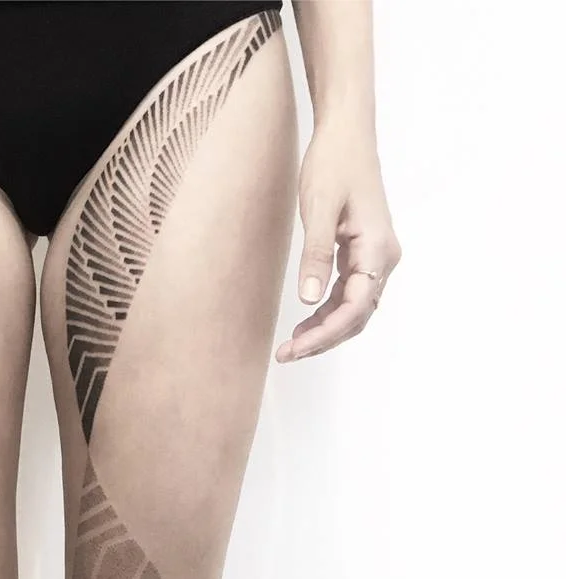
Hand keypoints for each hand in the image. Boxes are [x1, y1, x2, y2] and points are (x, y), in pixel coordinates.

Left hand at [276, 126, 400, 362]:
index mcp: (378, 250)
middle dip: (323, 339)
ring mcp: (376, 257)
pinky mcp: (363, 253)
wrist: (346, 132)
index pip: (355, 307)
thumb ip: (316, 255)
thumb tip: (308, 300)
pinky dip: (327, 311)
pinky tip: (305, 320)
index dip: (325, 334)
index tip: (295, 349)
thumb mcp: (319, 208)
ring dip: (325, 329)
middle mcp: (384, 258)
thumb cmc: (334, 162)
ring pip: (354, 309)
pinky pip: (349, 293)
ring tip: (291, 345)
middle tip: (286, 355)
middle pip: (357, 316)